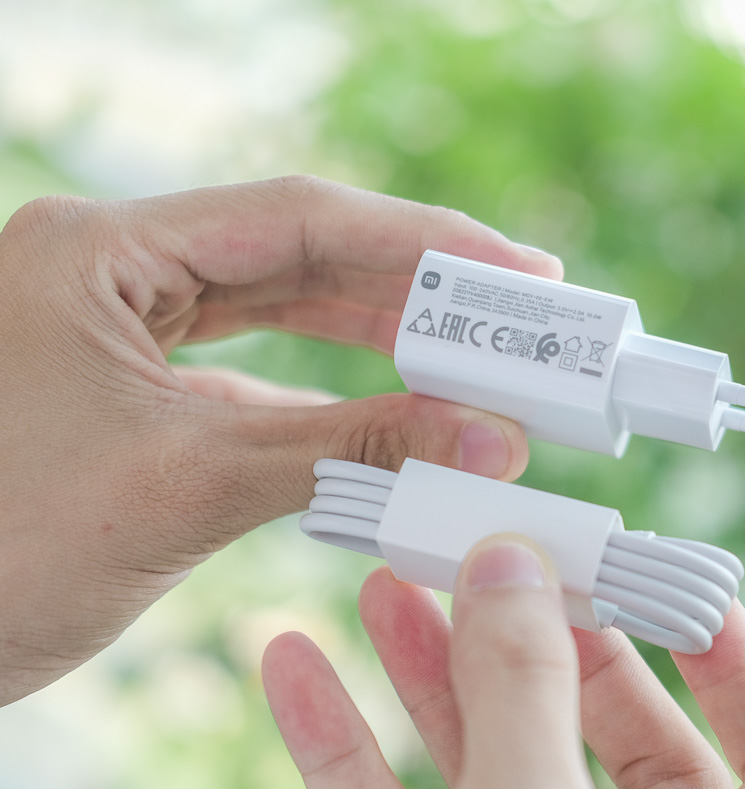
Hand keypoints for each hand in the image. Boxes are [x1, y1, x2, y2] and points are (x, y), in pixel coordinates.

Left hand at [0, 177, 560, 704]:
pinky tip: (395, 414)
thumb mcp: (195, 486)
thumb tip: (489, 438)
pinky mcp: (129, 389)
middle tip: (517, 316)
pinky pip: (253, 375)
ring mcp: (115, 329)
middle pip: (296, 256)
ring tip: (475, 362)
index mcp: (98, 252)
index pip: (297, 218)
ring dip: (377, 341)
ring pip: (278, 313)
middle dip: (411, 291)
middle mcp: (107, 270)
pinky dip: (328, 397)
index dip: (423, 244)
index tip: (518, 272)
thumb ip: (352, 448)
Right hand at [262, 537, 744, 788]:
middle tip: (501, 555)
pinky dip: (348, 753)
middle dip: (554, 643)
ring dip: (437, 676)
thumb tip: (514, 564)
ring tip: (386, 576)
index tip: (677, 581)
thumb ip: (528, 701)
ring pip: (501, 776)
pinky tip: (296, 668)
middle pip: (629, 749)